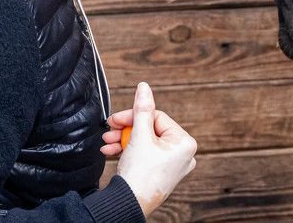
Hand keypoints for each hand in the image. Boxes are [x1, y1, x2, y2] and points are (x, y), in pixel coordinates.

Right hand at [103, 82, 197, 215]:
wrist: (127, 204)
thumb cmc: (139, 175)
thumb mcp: (139, 135)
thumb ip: (141, 109)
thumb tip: (144, 87)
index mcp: (185, 143)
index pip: (157, 117)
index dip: (133, 116)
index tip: (116, 119)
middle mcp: (182, 154)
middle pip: (150, 129)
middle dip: (126, 129)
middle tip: (110, 129)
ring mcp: (171, 165)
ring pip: (144, 141)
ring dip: (123, 140)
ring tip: (107, 143)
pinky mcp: (159, 173)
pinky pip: (144, 154)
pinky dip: (128, 151)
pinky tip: (111, 151)